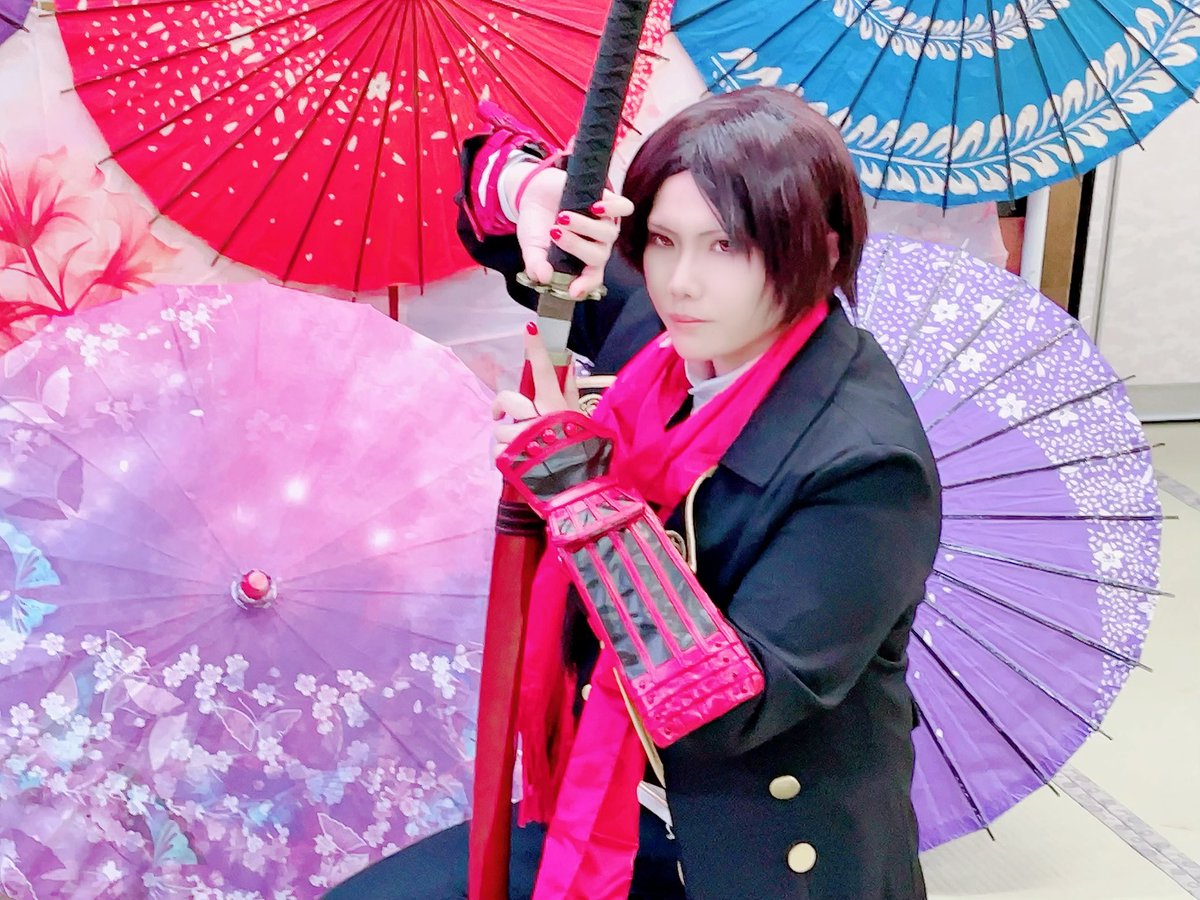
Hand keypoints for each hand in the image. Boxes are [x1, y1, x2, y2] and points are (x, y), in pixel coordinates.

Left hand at [492, 323, 579, 457]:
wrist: (578, 489)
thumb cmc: (580, 451)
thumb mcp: (579, 419)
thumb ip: (570, 391)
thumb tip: (567, 363)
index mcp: (555, 406)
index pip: (546, 371)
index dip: (537, 348)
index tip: (529, 328)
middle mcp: (539, 418)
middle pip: (507, 398)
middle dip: (501, 407)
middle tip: (501, 414)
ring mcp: (524, 439)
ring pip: (499, 430)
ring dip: (507, 440)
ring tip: (523, 451)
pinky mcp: (512, 458)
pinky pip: (498, 451)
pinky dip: (505, 457)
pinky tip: (518, 463)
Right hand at [513, 166, 633, 298]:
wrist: (534, 192)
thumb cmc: (536, 225)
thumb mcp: (531, 246)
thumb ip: (536, 264)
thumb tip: (544, 278)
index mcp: (581, 261)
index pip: (592, 278)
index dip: (586, 285)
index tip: (572, 290)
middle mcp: (597, 244)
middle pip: (599, 256)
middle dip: (577, 247)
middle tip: (553, 232)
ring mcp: (604, 223)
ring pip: (609, 233)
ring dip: (585, 226)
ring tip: (562, 217)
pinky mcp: (608, 201)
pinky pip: (624, 208)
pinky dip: (612, 209)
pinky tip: (594, 207)